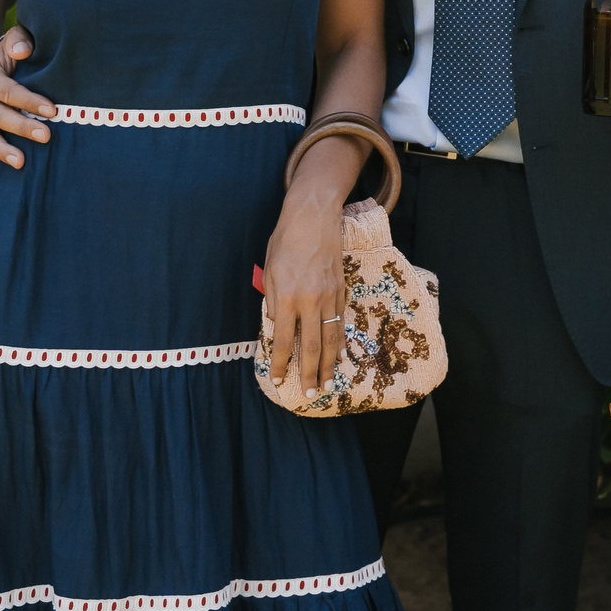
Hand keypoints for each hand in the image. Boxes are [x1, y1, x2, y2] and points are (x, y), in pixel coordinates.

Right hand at [0, 26, 53, 173]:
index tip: (52, 110)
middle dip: (21, 127)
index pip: (8, 91)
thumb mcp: (19, 40)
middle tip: (46, 136)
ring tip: (21, 162)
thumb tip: (22, 51)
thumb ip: (21, 40)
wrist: (4, 64)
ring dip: (1, 149)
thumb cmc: (18, 52)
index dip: (29, 101)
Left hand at [262, 183, 349, 404]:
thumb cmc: (285, 241)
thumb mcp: (269, 272)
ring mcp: (330, 296)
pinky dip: (339, 341)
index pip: (284, 340)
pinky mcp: (342, 289)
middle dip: (312, 373)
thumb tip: (276, 328)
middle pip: (313, 346)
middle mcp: (311, 301)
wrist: (314, 216)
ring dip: (330, 363)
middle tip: (313, 393)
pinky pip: (340, 321)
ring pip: (332, 337)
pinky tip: (339, 354)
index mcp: (288, 298)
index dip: (282, 363)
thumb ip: (273, 303)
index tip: (280, 380)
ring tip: (330, 382)